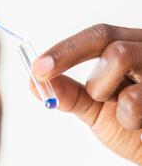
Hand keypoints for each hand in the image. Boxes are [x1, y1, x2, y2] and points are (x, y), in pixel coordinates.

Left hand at [32, 24, 141, 164]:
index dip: (65, 49)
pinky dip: (128, 118)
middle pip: (106, 38)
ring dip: (104, 93)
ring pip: (119, 57)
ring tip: (124, 115)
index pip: (100, 35)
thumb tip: (34, 81)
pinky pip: (134, 98)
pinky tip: (141, 128)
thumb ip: (70, 95)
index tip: (37, 68)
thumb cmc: (132, 129)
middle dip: (69, 56)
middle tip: (45, 76)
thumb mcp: (96, 110)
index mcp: (133, 50)